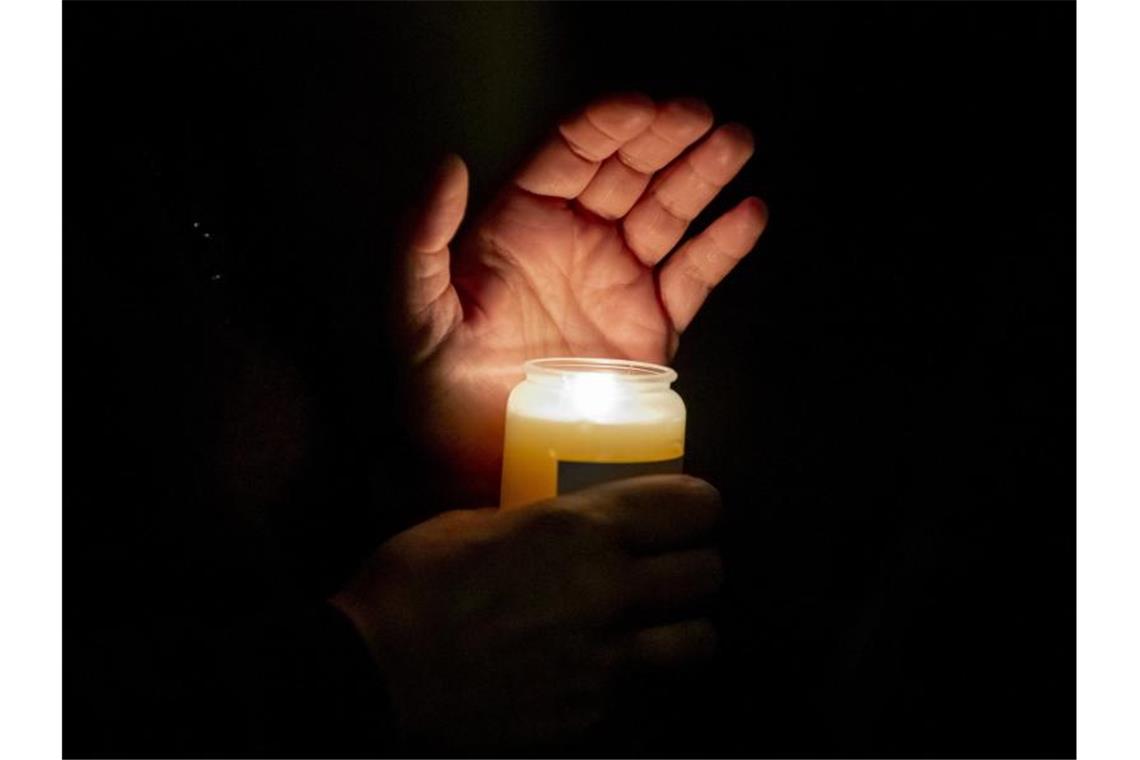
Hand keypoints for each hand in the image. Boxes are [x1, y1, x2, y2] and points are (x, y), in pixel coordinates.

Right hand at [331, 474, 723, 749]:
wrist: (373, 678)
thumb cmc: (411, 586)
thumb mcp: (474, 521)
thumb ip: (536, 521)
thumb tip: (559, 522)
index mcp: (580, 529)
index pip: (690, 506)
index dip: (697, 506)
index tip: (688, 512)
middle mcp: (609, 592)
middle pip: (705, 574)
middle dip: (694, 566)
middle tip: (670, 569)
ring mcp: (606, 661)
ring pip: (698, 642)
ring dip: (683, 629)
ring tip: (657, 628)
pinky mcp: (592, 717)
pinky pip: (649, 696)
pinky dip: (641, 683)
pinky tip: (611, 675)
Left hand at [393, 93, 766, 503]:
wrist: (487, 466)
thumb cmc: (442, 392)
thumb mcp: (415, 317)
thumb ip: (422, 240)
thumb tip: (449, 164)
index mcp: (519, 225)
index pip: (568, 155)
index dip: (606, 126)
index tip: (641, 109)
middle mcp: (574, 242)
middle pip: (626, 172)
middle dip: (663, 138)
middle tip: (698, 116)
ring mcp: (616, 282)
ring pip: (666, 213)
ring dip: (701, 175)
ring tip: (734, 144)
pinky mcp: (650, 327)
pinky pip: (693, 278)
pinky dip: (722, 246)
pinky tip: (748, 214)